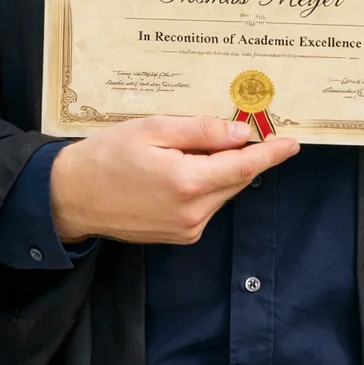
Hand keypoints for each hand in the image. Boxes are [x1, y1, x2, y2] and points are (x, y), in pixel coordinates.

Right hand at [49, 114, 298, 244]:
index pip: (244, 166)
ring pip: (221, 191)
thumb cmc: (106, 157)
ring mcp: (186, 228)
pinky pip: (206, 205)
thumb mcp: (153, 130)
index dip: (271, 153)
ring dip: (219, 169)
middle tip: (243, 128)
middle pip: (236, 178)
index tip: (292, 143)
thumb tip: (240, 133)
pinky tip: (180, 169)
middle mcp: (193, 212)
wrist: (71, 197)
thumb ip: (201, 131)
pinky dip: (204, 185)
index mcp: (188, 182)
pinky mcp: (179, 236)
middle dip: (243, 155)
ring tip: (188, 148)